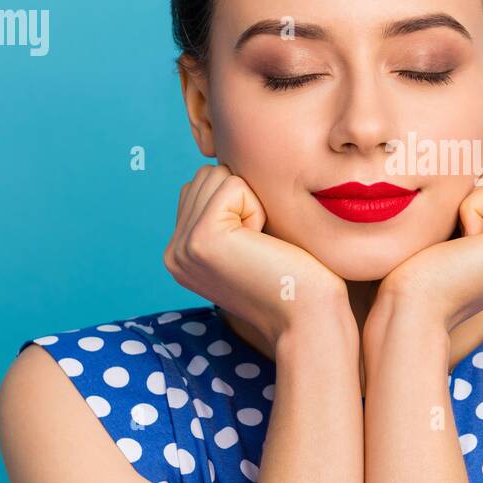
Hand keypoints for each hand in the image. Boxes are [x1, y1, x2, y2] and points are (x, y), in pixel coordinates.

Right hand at [164, 163, 350, 348]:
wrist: (308, 315)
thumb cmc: (294, 276)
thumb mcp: (246, 242)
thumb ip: (223, 213)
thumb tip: (219, 168)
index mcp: (180, 254)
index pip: (200, 187)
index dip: (240, 202)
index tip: (255, 246)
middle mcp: (174, 253)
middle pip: (206, 176)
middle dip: (244, 199)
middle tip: (259, 245)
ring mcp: (182, 247)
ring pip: (218, 176)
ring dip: (251, 202)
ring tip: (260, 244)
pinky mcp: (201, 238)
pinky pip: (232, 185)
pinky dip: (256, 208)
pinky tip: (261, 243)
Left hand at [370, 161, 482, 334]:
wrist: (410, 308)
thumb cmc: (417, 271)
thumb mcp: (455, 228)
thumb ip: (477, 201)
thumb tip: (477, 156)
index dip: (466, 198)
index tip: (454, 242)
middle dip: (469, 197)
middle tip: (455, 243)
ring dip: (467, 204)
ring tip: (459, 245)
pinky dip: (468, 210)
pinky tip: (462, 246)